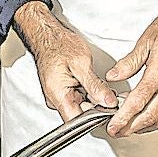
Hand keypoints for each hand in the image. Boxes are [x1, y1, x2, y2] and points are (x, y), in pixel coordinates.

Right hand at [15, 2, 118, 121]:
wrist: (48, 35)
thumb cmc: (59, 45)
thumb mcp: (81, 63)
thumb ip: (95, 86)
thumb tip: (109, 102)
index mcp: (58, 95)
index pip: (77, 121)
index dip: (95, 119)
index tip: (109, 110)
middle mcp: (56, 99)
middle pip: (81, 115)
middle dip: (97, 107)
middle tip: (108, 93)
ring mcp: (58, 96)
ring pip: (81, 107)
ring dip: (93, 99)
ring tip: (99, 85)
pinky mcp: (62, 92)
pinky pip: (78, 99)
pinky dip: (88, 94)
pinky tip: (93, 84)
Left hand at [104, 9, 157, 136]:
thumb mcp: (146, 41)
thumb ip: (129, 62)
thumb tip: (113, 76)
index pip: (138, 101)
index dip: (123, 117)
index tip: (113, 125)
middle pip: (150, 116)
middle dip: (131, 128)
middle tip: (117, 132)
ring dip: (145, 128)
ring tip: (130, 129)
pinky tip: (149, 121)